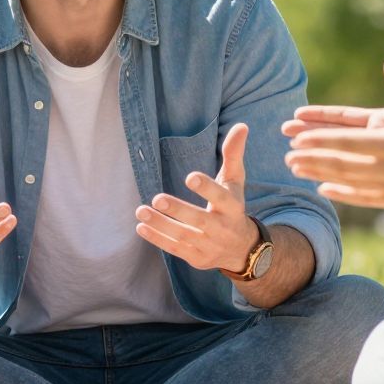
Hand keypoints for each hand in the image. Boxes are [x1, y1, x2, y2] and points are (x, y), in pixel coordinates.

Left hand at [135, 123, 259, 272]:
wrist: (242, 249)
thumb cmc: (233, 207)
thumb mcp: (235, 182)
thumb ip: (233, 155)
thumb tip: (241, 126)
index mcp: (232, 207)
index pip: (220, 197)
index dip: (206, 188)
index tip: (190, 176)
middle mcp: (222, 228)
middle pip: (198, 220)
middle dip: (177, 210)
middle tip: (157, 198)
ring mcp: (209, 245)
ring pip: (183, 236)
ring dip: (160, 224)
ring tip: (141, 210)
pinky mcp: (196, 258)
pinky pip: (175, 249)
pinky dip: (157, 239)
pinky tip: (141, 226)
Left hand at [282, 58, 383, 213]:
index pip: (347, 140)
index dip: (318, 138)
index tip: (295, 135)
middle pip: (340, 162)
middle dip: (311, 157)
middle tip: (285, 155)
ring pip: (348, 181)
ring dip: (320, 173)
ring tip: (296, 170)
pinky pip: (364, 198)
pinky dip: (343, 194)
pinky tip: (326, 189)